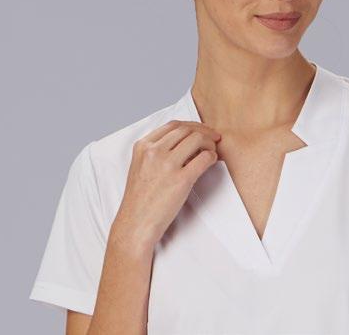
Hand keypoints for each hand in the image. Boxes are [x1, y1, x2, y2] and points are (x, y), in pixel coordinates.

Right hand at [112, 120, 221, 250]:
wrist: (136, 223)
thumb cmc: (139, 199)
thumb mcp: (140, 167)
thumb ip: (156, 152)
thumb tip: (183, 143)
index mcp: (142, 146)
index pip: (172, 125)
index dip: (191, 125)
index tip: (200, 130)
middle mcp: (154, 151)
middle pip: (186, 130)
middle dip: (203, 131)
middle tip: (213, 138)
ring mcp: (167, 165)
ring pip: (197, 139)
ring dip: (209, 142)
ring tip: (213, 150)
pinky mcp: (181, 180)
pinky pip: (204, 158)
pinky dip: (212, 156)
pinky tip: (212, 161)